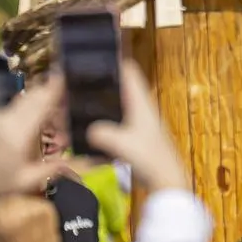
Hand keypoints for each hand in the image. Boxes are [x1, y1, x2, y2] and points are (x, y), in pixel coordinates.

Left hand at [0, 76, 77, 203]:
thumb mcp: (25, 181)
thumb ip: (51, 169)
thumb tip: (74, 162)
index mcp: (17, 133)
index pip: (40, 104)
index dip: (54, 89)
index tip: (65, 77)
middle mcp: (6, 119)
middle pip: (34, 97)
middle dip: (52, 96)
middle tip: (67, 104)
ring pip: (26, 101)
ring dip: (41, 103)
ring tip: (54, 118)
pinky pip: (17, 108)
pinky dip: (30, 110)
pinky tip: (35, 125)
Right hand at [84, 61, 188, 192]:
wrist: (167, 183)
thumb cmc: (152, 160)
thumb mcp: (124, 145)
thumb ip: (103, 135)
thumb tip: (87, 131)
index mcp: (142, 104)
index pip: (130, 73)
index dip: (115, 62)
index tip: (94, 59)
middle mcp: (141, 111)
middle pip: (118, 90)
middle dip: (98, 88)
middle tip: (75, 88)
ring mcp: (138, 125)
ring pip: (114, 110)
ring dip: (96, 110)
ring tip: (74, 111)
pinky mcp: (134, 140)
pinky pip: (113, 128)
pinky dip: (99, 129)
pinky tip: (83, 135)